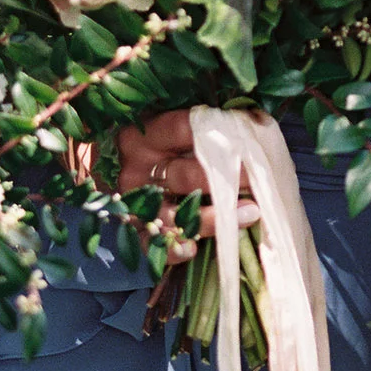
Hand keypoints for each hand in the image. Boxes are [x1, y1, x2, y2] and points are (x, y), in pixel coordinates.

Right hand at [114, 110, 258, 241]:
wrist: (112, 167)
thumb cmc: (162, 143)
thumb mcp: (172, 127)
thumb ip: (204, 125)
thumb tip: (254, 121)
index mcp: (146, 136)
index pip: (181, 129)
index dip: (217, 134)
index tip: (249, 139)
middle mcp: (136, 169)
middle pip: (184, 175)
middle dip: (226, 179)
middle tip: (259, 178)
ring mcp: (134, 202)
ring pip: (174, 214)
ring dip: (212, 217)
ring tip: (249, 213)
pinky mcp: (135, 229)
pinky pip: (152, 244)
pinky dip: (173, 249)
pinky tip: (193, 249)